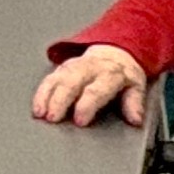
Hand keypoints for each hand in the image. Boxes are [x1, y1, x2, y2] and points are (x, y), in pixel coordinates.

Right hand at [32, 44, 146, 128]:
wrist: (114, 52)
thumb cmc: (122, 74)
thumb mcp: (136, 86)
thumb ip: (134, 102)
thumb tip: (135, 119)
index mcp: (109, 73)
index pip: (96, 90)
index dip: (87, 105)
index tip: (79, 121)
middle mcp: (89, 68)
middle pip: (71, 83)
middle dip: (60, 100)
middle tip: (53, 118)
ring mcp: (73, 66)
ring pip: (57, 79)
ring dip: (46, 96)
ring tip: (40, 113)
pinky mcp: (61, 68)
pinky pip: (48, 78)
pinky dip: (41, 93)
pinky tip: (37, 106)